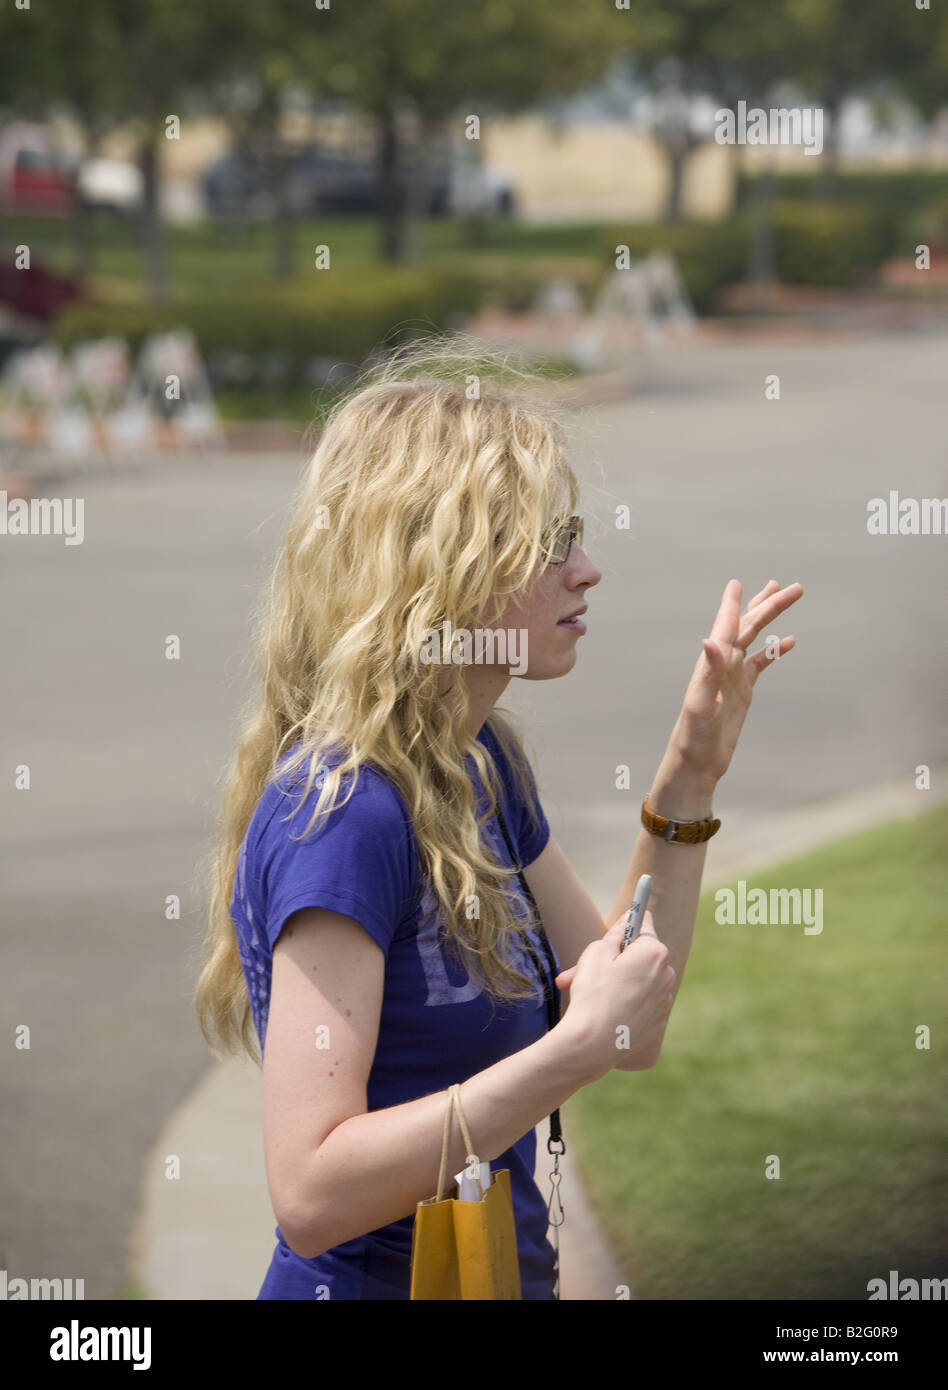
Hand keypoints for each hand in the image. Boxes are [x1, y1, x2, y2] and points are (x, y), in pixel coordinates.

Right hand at [554, 911, 676, 1074]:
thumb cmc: (593, 993)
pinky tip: (601, 1011)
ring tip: (583, 991)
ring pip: (638, 981)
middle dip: (614, 960)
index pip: (644, 926)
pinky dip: (624, 1002)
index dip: (626, 926)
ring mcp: (664, 1000)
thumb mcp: (596, 952)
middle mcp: (667, 975)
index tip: (619, 926)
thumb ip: (616, 932)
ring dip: (615, 982)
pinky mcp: (658, 1022)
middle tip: (584, 967)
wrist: (592, 1044)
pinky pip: (641, 1002)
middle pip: (640, 956)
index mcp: (655, 952)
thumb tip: (629, 920)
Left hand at [666, 578, 803, 785]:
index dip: (733, 604)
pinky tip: (789, 641)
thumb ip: (708, 671)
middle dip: (768, 605)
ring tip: (785, 595)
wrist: (697, 763)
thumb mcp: (701, 703)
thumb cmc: (694, 736)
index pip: (726, 626)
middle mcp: (722, 664)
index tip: (737, 583)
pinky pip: (761, 663)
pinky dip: (774, 651)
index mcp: (712, 663)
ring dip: (770, 617)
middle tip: (794, 587)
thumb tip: (709, 640)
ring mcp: (733, 675)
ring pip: (755, 638)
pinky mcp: (742, 690)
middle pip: (748, 626)